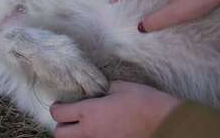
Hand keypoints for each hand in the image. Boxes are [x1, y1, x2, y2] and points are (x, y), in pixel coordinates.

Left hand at [50, 81, 180, 137]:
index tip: (60, 104)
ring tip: (84, 125)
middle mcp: (90, 131)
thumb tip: (99, 92)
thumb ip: (103, 89)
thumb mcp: (121, 86)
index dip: (56, 108)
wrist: (163, 122)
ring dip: (76, 135)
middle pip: (60, 135)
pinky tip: (100, 130)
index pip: (59, 114)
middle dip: (61, 126)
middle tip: (69, 118)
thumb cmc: (143, 101)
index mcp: (89, 112)